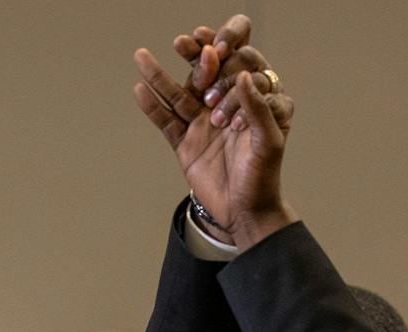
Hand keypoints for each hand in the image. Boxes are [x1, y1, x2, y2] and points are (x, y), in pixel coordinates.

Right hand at [133, 24, 295, 249]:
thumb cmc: (264, 178)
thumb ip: (258, 108)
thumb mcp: (268, 142)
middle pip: (206, 77)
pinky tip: (139, 91)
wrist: (245, 213)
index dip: (227, 57)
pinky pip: (167, 122)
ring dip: (160, 76)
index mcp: (252, 103)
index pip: (239, 70)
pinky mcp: (185, 143)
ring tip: (142, 57)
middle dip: (193, 57)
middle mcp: (227, 107)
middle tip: (182, 42)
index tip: (215, 52)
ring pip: (180, 95)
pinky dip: (152, 108)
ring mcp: (203, 124)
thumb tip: (243, 76)